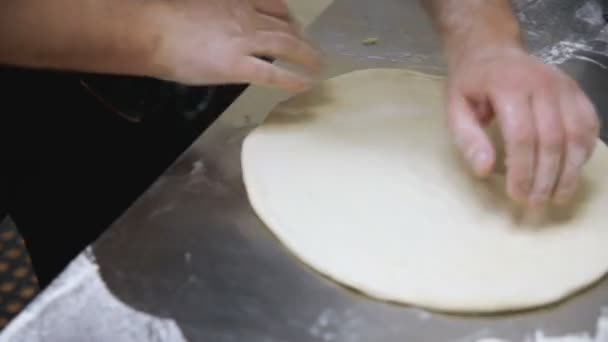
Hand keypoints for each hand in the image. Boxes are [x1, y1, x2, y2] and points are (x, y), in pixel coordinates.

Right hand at [147, 0, 322, 91]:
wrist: (151, 29)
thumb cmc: (166, 19)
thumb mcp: (202, 7)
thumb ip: (220, 16)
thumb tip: (226, 30)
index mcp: (236, 2)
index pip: (273, 5)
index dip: (288, 18)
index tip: (295, 26)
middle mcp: (246, 16)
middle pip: (285, 25)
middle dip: (303, 38)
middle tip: (314, 51)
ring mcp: (244, 40)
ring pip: (286, 44)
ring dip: (307, 56)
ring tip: (318, 66)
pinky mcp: (237, 65)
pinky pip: (272, 73)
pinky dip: (292, 78)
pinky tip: (305, 84)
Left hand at [446, 48, 599, 206]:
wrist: (491, 50)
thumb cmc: (470, 84)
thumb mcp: (455, 109)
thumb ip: (468, 139)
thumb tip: (485, 170)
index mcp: (509, 87)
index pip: (522, 136)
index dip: (522, 170)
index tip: (516, 195)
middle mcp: (543, 84)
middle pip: (552, 139)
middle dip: (546, 178)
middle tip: (535, 203)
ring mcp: (564, 86)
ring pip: (576, 135)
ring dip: (569, 171)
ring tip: (557, 197)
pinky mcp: (575, 91)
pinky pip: (589, 124)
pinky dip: (584, 152)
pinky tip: (571, 172)